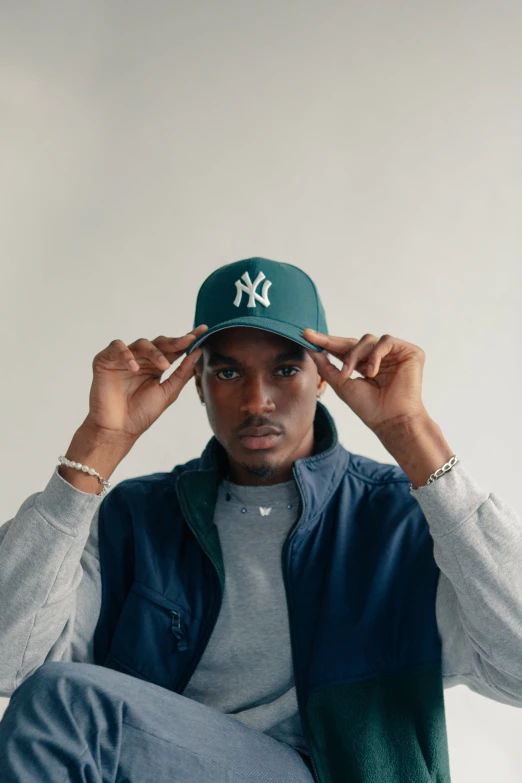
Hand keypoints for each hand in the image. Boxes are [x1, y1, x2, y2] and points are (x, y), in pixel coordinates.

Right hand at [84, 325, 207, 441]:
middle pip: (159, 343)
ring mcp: (123, 359)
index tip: (203, 331)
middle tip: (188, 341)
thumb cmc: (141, 413)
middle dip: (175, 341)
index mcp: (156, 366)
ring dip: (154, 352)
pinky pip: (116, 347)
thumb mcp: (168, 392)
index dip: (187, 340)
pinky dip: (126, 354)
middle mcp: (141, 360)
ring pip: (141, 343)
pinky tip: (134, 367)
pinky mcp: (105, 360)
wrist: (118, 429)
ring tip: (163, 366)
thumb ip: (182, 373)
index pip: (174, 349)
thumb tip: (197, 352)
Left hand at [303, 329, 427, 436]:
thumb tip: (311, 350)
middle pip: (353, 341)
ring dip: (355, 355)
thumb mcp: (341, 384)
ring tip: (352, 373)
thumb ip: (326, 367)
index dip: (325, 342)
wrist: (391, 421)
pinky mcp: (409, 352)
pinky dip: (375, 354)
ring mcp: (394, 354)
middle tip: (314, 339)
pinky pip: (386, 341)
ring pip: (368, 339)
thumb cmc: (369, 408)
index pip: (344, 349)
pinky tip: (371, 372)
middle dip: (332, 342)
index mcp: (365, 365)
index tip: (305, 335)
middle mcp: (379, 357)